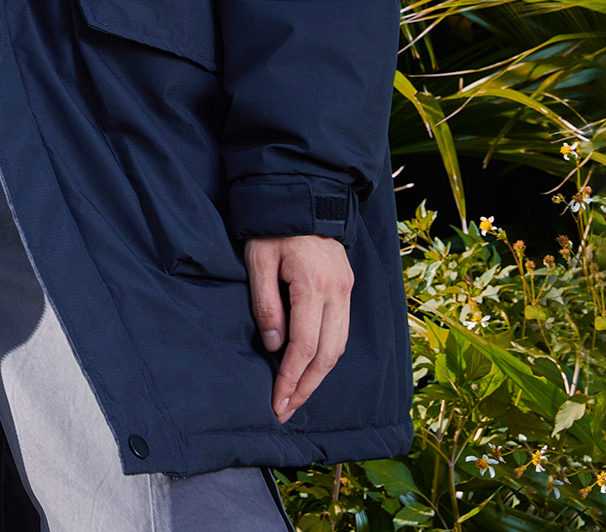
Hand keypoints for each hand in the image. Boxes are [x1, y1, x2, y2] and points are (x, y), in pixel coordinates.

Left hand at [245, 234, 353, 423]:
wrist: (301, 195)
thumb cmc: (272, 227)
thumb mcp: (258, 260)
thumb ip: (266, 304)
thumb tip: (275, 348)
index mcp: (313, 285)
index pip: (305, 345)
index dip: (291, 378)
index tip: (277, 402)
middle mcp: (337, 292)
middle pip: (328, 355)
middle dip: (306, 386)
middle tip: (286, 410)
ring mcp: (346, 289)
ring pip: (339, 346)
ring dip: (319, 375)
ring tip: (296, 396)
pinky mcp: (347, 287)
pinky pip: (342, 331)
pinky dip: (328, 355)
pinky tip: (311, 367)